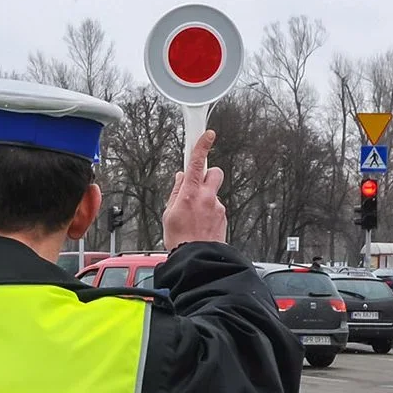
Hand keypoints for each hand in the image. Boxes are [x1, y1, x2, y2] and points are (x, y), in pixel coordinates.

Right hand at [163, 130, 226, 249]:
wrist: (196, 258)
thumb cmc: (180, 238)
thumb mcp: (169, 213)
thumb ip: (176, 192)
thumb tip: (180, 179)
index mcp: (190, 193)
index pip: (197, 162)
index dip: (202, 145)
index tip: (207, 135)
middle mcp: (207, 197)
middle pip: (214, 172)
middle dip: (207, 174)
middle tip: (198, 184)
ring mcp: (218, 207)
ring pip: (214, 192)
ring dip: (207, 197)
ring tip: (195, 214)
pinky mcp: (224, 217)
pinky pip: (216, 207)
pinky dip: (210, 212)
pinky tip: (201, 224)